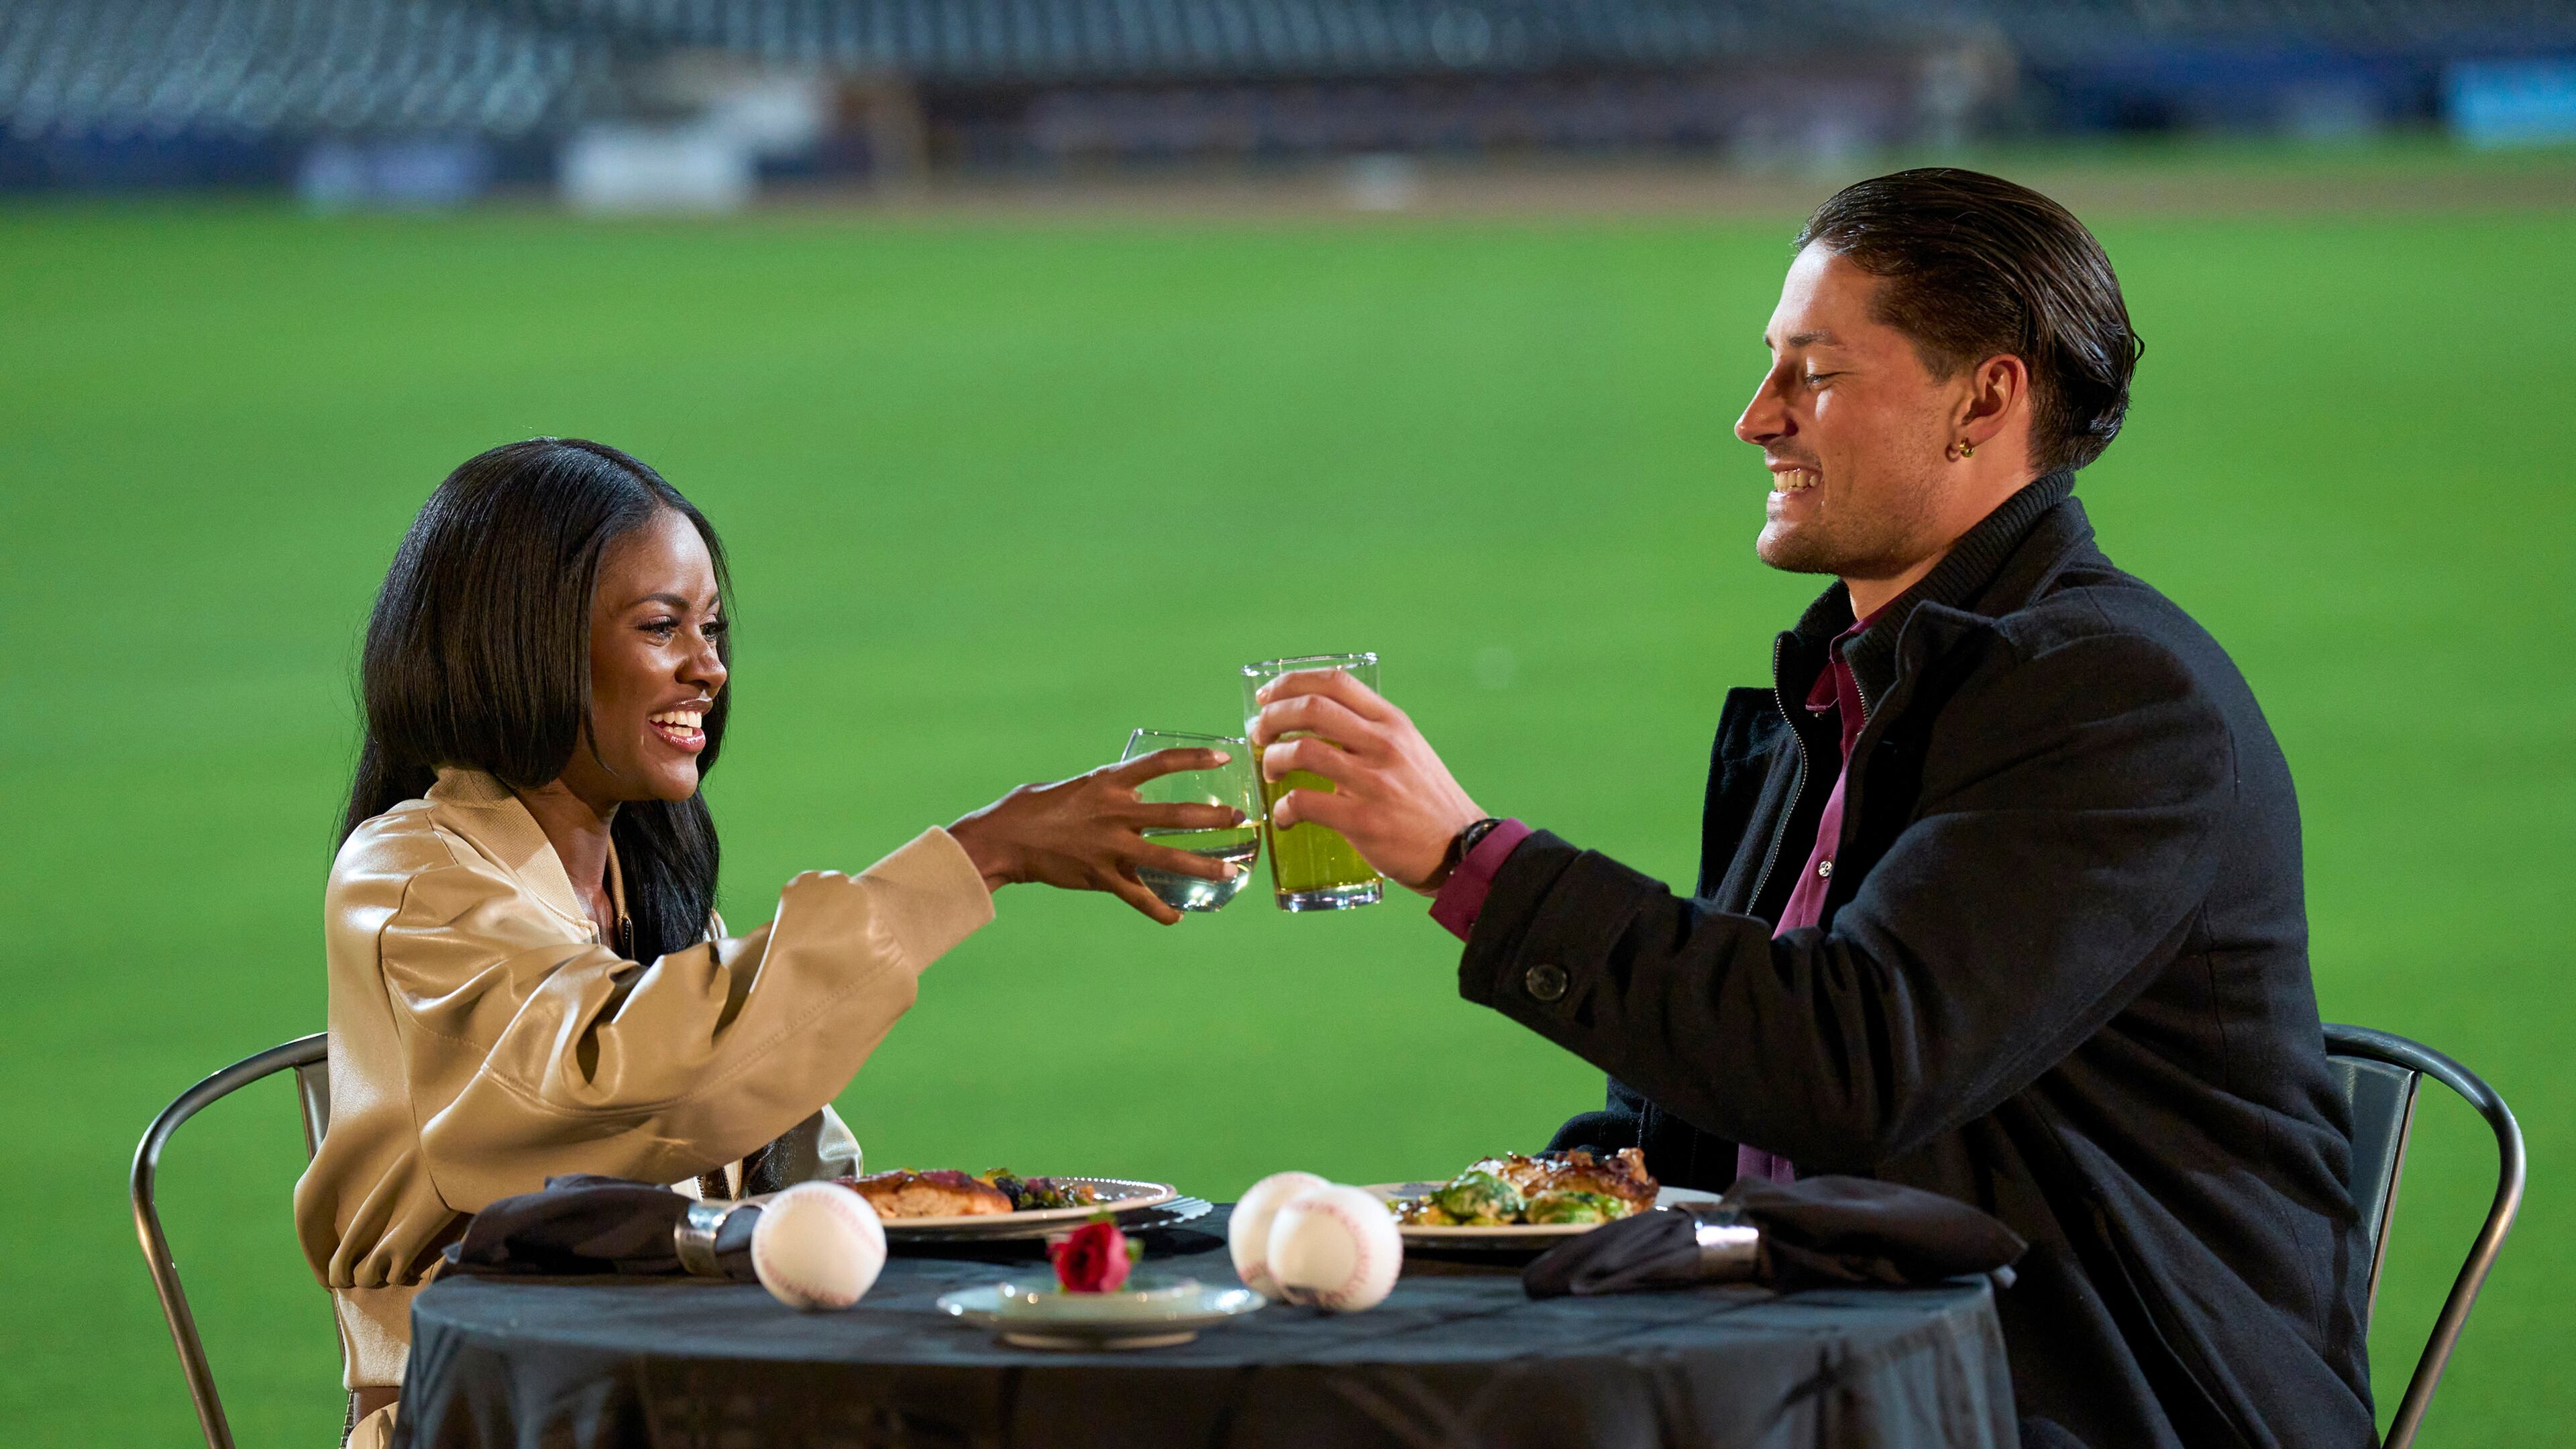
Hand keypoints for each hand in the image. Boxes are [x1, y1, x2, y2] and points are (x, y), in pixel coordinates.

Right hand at [948, 749, 1247, 924]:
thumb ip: (1109, 788)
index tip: (1225, 756)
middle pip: (1176, 813)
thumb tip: (1132, 792)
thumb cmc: (1035, 807)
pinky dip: (1160, 909)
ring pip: (1167, 858)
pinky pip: (1139, 897)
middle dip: (1214, 818)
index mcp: (1109, 781)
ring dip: (1203, 866)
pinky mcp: (1100, 876)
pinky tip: (1177, 917)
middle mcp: (1114, 812)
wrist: (1003, 838)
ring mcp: (1110, 846)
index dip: (1194, 757)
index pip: (1160, 762)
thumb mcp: (1078, 786)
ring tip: (1231, 872)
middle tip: (1241, 820)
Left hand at [1247, 669, 1483, 894]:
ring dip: (1272, 759)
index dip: (1291, 683)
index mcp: (1392, 723)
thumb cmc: (1426, 801)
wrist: (1463, 849)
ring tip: (1270, 772)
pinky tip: (1284, 816)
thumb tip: (1314, 727)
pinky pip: (1304, 802)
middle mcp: (1384, 744)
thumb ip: (1370, 734)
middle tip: (1260, 735)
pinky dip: (1283, 808)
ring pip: (1301, 751)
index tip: (1267, 698)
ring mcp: (1374, 782)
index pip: (1335, 682)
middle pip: (1310, 709)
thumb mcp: (1408, 751)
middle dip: (1272, 718)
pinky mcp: (1364, 820)